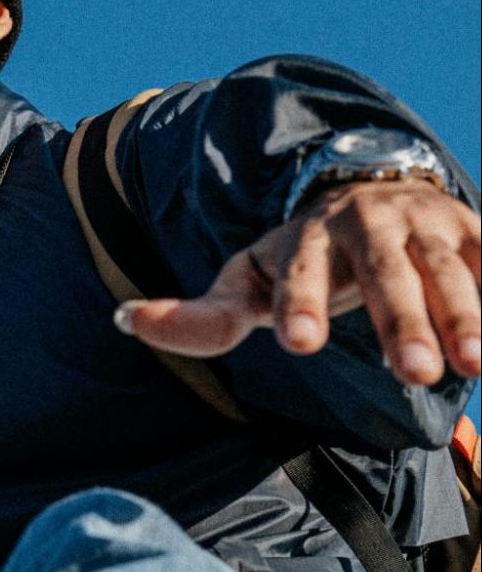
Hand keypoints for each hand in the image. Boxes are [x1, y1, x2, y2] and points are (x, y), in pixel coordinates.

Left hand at [117, 177, 481, 384]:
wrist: (367, 196)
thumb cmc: (299, 261)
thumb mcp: (248, 283)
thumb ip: (199, 315)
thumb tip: (125, 319)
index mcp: (305, 240)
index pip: (301, 274)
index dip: (301, 304)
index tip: (299, 344)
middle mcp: (367, 226)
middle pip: (385, 275)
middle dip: (402, 321)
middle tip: (416, 374)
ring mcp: (423, 226)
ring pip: (446, 271)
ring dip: (465, 314)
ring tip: (474, 365)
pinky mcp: (470, 230)